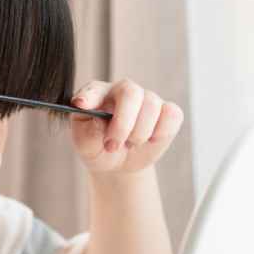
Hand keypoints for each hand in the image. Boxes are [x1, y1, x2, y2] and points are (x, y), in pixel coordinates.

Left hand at [69, 79, 183, 173]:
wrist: (118, 163)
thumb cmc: (98, 148)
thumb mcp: (85, 145)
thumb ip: (89, 131)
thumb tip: (100, 119)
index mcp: (97, 94)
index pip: (93, 90)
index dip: (89, 96)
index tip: (82, 106)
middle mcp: (123, 91)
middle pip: (130, 92)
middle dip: (123, 124)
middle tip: (112, 146)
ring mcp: (146, 99)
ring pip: (152, 105)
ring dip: (139, 134)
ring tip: (129, 145)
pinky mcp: (166, 112)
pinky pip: (172, 115)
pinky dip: (161, 132)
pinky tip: (150, 140)